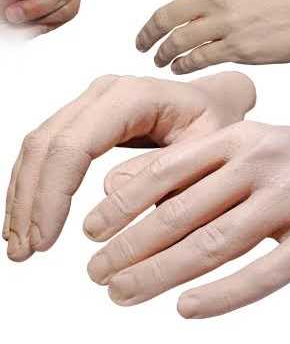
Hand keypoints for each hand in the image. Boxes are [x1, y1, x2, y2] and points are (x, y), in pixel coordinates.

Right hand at [2, 71, 255, 260]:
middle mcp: (105, 93)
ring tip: (21, 242)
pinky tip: (33, 215)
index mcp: (133, 97)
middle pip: (48, 145)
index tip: (44, 239)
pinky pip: (52, 148)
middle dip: (31, 201)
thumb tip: (108, 194)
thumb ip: (162, 173)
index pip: (75, 144)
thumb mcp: (204, 151)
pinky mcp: (89, 117)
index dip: (52, 194)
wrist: (214, 102)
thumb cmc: (215, 122)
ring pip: (41, 146)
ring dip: (26, 195)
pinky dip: (37, 184)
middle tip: (24, 251)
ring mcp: (93, 102)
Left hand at [57, 0, 289, 72]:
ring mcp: (224, 25)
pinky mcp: (237, 50)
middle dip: (145, 34)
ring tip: (160, 61)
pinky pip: (197, 61)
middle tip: (140, 44)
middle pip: (160, 17)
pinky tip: (180, 68)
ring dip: (162, 55)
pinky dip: (183, 67)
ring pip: (176, 43)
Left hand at [85, 119, 289, 317]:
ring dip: (162, 273)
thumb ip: (197, 164)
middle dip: (131, 246)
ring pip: (216, 243)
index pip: (167, 170)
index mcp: (238, 137)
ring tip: (123, 292)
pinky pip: (268, 272)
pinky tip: (188, 309)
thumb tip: (130, 186)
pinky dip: (224, 294)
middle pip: (183, 212)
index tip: (91, 231)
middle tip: (96, 272)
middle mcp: (261, 161)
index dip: (123, 203)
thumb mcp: (248, 144)